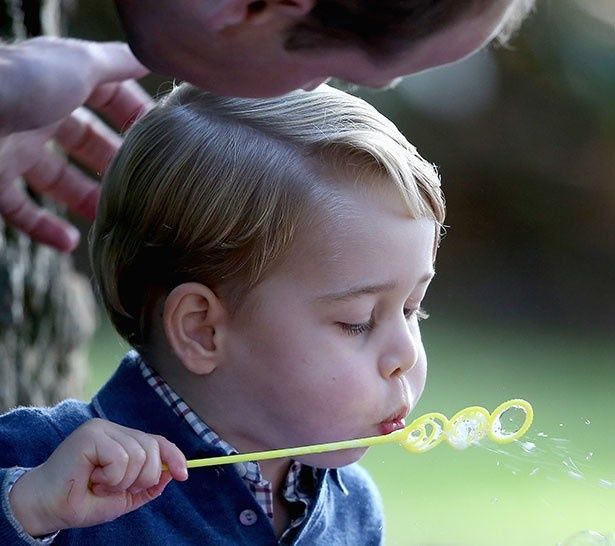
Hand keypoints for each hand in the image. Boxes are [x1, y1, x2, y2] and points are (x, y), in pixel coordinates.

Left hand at [0, 37, 150, 251]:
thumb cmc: (21, 83)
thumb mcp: (79, 65)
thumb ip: (117, 63)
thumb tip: (152, 57)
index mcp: (60, 83)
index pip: (106, 97)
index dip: (134, 115)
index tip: (163, 139)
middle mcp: (39, 115)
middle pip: (85, 142)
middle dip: (115, 162)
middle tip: (145, 184)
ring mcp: (15, 149)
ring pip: (57, 180)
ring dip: (86, 200)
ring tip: (115, 218)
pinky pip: (21, 210)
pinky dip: (44, 229)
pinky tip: (70, 243)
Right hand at [8, 419, 187, 535]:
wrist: (47, 508)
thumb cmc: (82, 501)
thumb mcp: (122, 498)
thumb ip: (146, 487)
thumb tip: (171, 474)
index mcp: (123, 440)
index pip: (157, 442)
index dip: (174, 456)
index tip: (183, 475)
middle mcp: (115, 429)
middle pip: (152, 448)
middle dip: (143, 478)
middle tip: (116, 489)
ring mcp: (102, 429)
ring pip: (139, 455)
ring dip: (122, 481)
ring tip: (101, 484)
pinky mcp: (91, 434)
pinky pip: (121, 457)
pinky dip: (112, 477)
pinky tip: (93, 479)